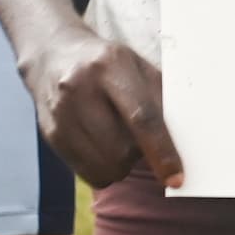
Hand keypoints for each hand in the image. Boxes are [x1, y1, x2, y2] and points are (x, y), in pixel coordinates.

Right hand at [19, 23, 181, 188]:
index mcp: (111, 66)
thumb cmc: (107, 64)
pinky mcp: (50, 135)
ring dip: (120, 165)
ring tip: (120, 141)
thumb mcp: (137, 66)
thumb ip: (160, 96)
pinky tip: (102, 146)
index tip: (176, 178)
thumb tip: (184, 137)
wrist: (54, 56)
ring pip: (102, 166)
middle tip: (140, 140)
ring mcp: (60, 114)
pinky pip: (85, 172)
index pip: (142, 117)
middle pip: (121, 148)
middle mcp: (80, 89)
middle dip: (138, 155)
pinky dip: (101, 168)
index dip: (162, 151)